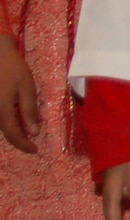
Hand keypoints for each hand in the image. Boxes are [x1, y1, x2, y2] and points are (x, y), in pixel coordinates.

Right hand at [0, 35, 39, 154]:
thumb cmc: (12, 68)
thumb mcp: (27, 88)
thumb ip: (29, 111)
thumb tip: (33, 132)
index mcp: (2, 110)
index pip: (13, 134)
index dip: (23, 145)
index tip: (35, 150)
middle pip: (5, 131)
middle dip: (18, 139)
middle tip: (32, 144)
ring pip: (0, 125)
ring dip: (12, 131)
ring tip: (26, 132)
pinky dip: (7, 121)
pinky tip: (16, 118)